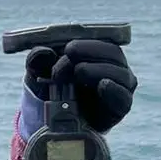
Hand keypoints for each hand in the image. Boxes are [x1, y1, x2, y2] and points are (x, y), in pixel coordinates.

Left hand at [23, 39, 137, 132]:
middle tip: (69, 54)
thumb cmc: (50, 89)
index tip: (67, 46)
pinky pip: (123, 96)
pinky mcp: (120, 106)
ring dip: (97, 69)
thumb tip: (42, 52)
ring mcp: (120, 86)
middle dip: (89, 51)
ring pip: (119, 72)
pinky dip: (113, 89)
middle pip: (112, 53)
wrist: (54, 119)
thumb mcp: (39, 73)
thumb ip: (37, 60)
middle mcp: (114, 66)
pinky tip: (103, 84)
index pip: (100, 39)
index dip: (86, 41)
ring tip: (78, 71)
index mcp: (98, 53)